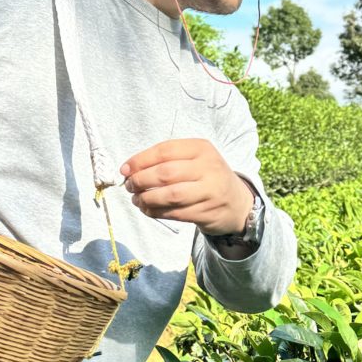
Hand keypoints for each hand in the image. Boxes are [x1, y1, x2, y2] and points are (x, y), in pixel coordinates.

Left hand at [121, 138, 253, 235]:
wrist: (237, 202)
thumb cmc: (206, 177)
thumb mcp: (194, 159)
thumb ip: (166, 160)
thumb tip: (129, 170)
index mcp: (202, 148)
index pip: (165, 150)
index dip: (141, 160)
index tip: (125, 169)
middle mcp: (208, 167)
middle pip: (166, 173)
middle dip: (141, 180)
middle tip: (130, 186)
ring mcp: (210, 191)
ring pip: (170, 196)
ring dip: (147, 199)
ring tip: (137, 199)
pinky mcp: (207, 212)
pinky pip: (175, 213)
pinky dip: (156, 212)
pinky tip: (148, 209)